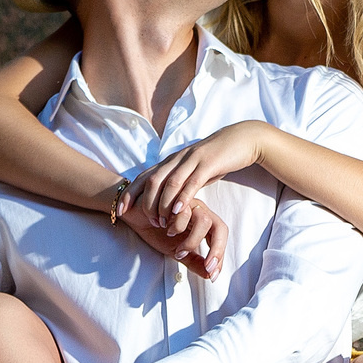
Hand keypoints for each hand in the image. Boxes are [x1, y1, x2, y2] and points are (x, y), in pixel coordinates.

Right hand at [120, 193, 227, 280]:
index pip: (220, 238)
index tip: (213, 275)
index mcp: (203, 224)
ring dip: (191, 241)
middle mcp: (199, 212)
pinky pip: (182, 211)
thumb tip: (210, 276)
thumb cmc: (156, 230)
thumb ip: (193, 261)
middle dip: (216, 250)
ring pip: (203, 220)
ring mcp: (188, 202)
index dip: (220, 256)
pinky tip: (161, 226)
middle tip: (207, 266)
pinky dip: (173, 225)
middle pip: (219, 227)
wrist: (133, 214)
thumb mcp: (176, 250)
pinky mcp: (174, 196)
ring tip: (176, 248)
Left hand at [127, 123, 272, 274]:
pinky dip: (183, 197)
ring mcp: (193, 160)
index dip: (131, 193)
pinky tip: (178, 211)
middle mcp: (178, 159)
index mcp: (173, 161)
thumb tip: (169, 197)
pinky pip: (192, 182)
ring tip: (162, 222)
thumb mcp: (194, 168)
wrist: (243, 139)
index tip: (120, 210)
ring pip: (170, 182)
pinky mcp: (209, 164)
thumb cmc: (219, 157)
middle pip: (152, 180)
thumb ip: (181, 180)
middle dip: (145, 202)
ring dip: (163, 204)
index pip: (145, 176)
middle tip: (146, 221)